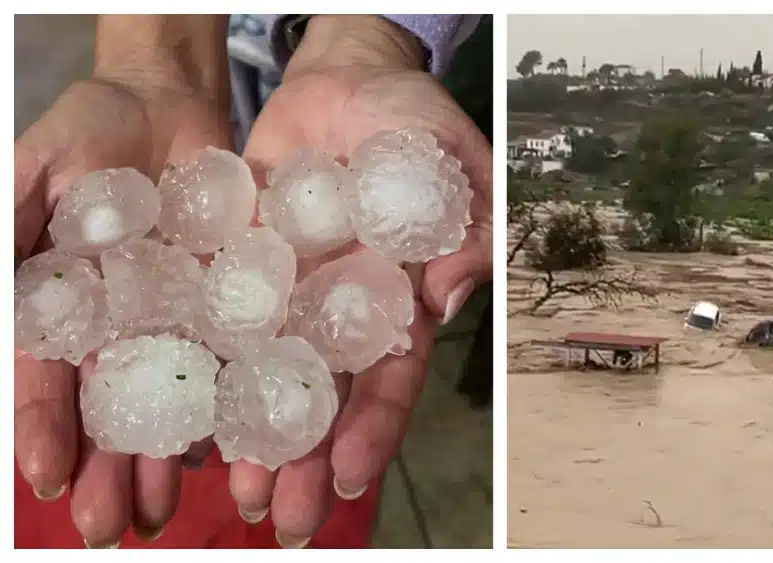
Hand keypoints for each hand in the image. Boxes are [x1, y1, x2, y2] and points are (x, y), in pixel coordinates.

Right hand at [14, 15, 231, 547]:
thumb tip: (0, 316)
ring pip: (172, 397)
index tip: (47, 480)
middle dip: (110, 468)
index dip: (42, 428)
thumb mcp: (27, 174)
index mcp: (61, 309)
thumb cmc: (82, 133)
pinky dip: (233, 399)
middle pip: (111, 407)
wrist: (164, 101)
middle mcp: (118, 326)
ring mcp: (175, 318)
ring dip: (169, 456)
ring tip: (170, 510)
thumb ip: (7, 231)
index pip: (44, 378)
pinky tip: (236, 445)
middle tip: (116, 526)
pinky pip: (233, 354)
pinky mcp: (230, 299)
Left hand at [228, 16, 492, 546]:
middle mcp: (339, 309)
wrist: (347, 78)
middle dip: (303, 457)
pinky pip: (215, 313)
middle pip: (322, 394)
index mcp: (397, 300)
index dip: (371, 427)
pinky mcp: (237, 260)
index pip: (389, 376)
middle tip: (278, 517)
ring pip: (265, 372)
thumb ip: (470, 230)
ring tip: (227, 487)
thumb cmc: (418, 120)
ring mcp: (286, 290)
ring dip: (248, 432)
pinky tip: (176, 407)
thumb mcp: (464, 164)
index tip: (346, 478)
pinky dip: (199, 360)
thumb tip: (446, 300)